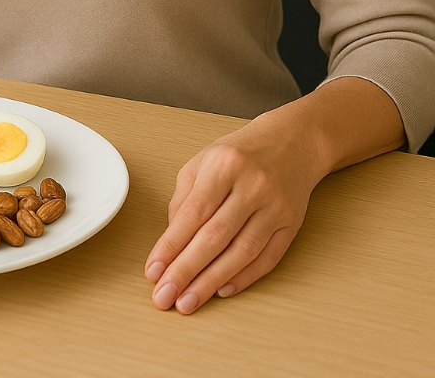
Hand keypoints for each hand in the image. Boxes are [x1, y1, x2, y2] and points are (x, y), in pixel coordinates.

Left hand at [144, 114, 324, 313]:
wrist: (293, 142)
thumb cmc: (240, 153)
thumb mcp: (204, 160)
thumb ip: (184, 198)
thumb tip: (172, 241)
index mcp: (224, 164)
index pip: (193, 213)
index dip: (171, 245)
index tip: (153, 271)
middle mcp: (253, 185)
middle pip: (215, 236)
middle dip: (186, 271)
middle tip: (164, 296)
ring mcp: (276, 206)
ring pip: (241, 252)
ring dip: (211, 282)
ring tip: (188, 302)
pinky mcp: (292, 224)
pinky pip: (267, 258)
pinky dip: (244, 278)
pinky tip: (221, 290)